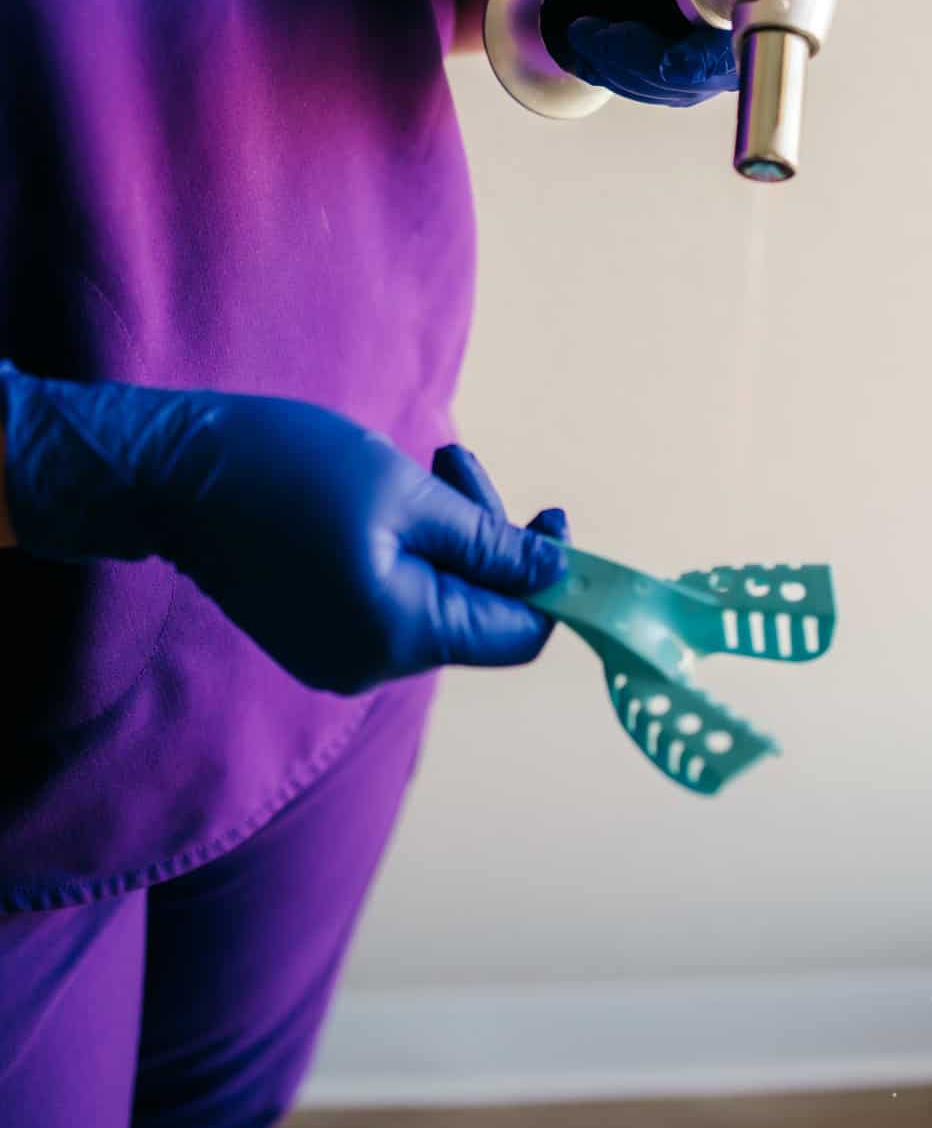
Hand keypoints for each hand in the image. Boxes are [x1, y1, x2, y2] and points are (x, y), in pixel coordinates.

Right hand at [0, 363, 566, 694]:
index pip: (519, 634)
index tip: (553, 515)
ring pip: (436, 602)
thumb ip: (491, 544)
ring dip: (447, 536)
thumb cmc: (291, 468)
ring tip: (424, 464)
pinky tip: (386, 497)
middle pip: (477, 614)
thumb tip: (561, 575)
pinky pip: (394, 602)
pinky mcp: (318, 637)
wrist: (175, 473)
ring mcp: (340, 657)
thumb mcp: (409, 492)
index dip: (550, 581)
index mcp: (401, 634)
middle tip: (458, 461)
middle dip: (487, 539)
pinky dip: (408, 553)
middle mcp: (372, 666)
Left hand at [554, 0, 841, 107]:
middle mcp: (728, 28)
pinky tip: (585, 40)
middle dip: (644, 62)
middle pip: (694, 79)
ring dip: (617, 64)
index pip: (744, 51)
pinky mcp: (651, 62)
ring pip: (659, 87)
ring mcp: (689, 49)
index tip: (668, 57)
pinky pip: (632, 85)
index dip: (705, 63)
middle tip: (604, 28)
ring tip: (587, 25)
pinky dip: (605, 67)